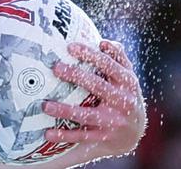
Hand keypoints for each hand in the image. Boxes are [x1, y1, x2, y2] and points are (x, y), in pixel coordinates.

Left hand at [42, 40, 146, 159]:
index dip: (90, 54)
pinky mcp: (104, 138)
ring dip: (64, 110)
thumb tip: (104, 42)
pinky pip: (81, 137)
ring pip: (86, 115)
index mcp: (127, 83)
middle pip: (97, 86)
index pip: (109, 64)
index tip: (70, 47)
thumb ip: (118, 59)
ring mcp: (113, 121)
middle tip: (56, 67)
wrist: (134, 134)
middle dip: (76, 76)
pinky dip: (64, 136)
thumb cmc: (126, 97)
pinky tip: (48, 133)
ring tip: (45, 106)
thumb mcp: (128, 78)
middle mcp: (122, 101)